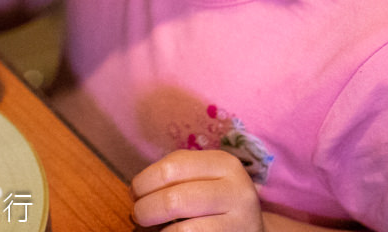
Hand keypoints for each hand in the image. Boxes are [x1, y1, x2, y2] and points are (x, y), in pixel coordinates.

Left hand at [130, 150, 264, 230]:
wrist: (252, 229)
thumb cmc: (216, 201)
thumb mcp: (203, 178)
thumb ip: (174, 177)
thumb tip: (136, 192)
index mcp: (223, 163)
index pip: (172, 167)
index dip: (144, 181)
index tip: (135, 193)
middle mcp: (236, 190)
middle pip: (174, 198)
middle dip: (145, 209)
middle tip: (138, 215)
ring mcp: (241, 221)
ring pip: (182, 229)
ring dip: (157, 230)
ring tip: (151, 228)